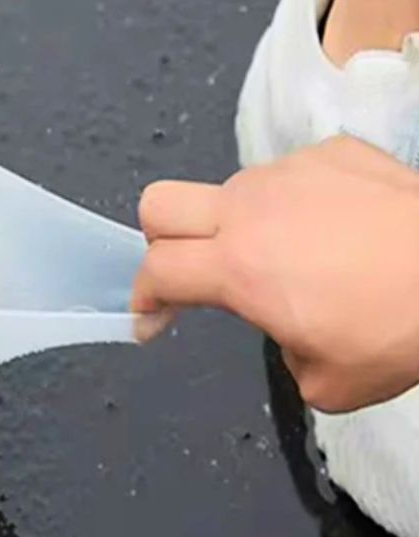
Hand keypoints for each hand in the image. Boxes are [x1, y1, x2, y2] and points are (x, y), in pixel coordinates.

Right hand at [133, 135, 418, 412]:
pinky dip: (296, 202)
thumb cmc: (403, 329)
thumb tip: (287, 331)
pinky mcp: (332, 152)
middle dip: (158, 240)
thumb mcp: (327, 383)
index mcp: (239, 269)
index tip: (152, 319)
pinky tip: (336, 228)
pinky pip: (289, 175)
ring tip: (293, 254)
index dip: (144, 300)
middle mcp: (251, 210)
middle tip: (189, 270)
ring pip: (230, 190)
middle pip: (159, 204)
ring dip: (238, 223)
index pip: (157, 272)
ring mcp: (290, 172)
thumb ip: (280, 351)